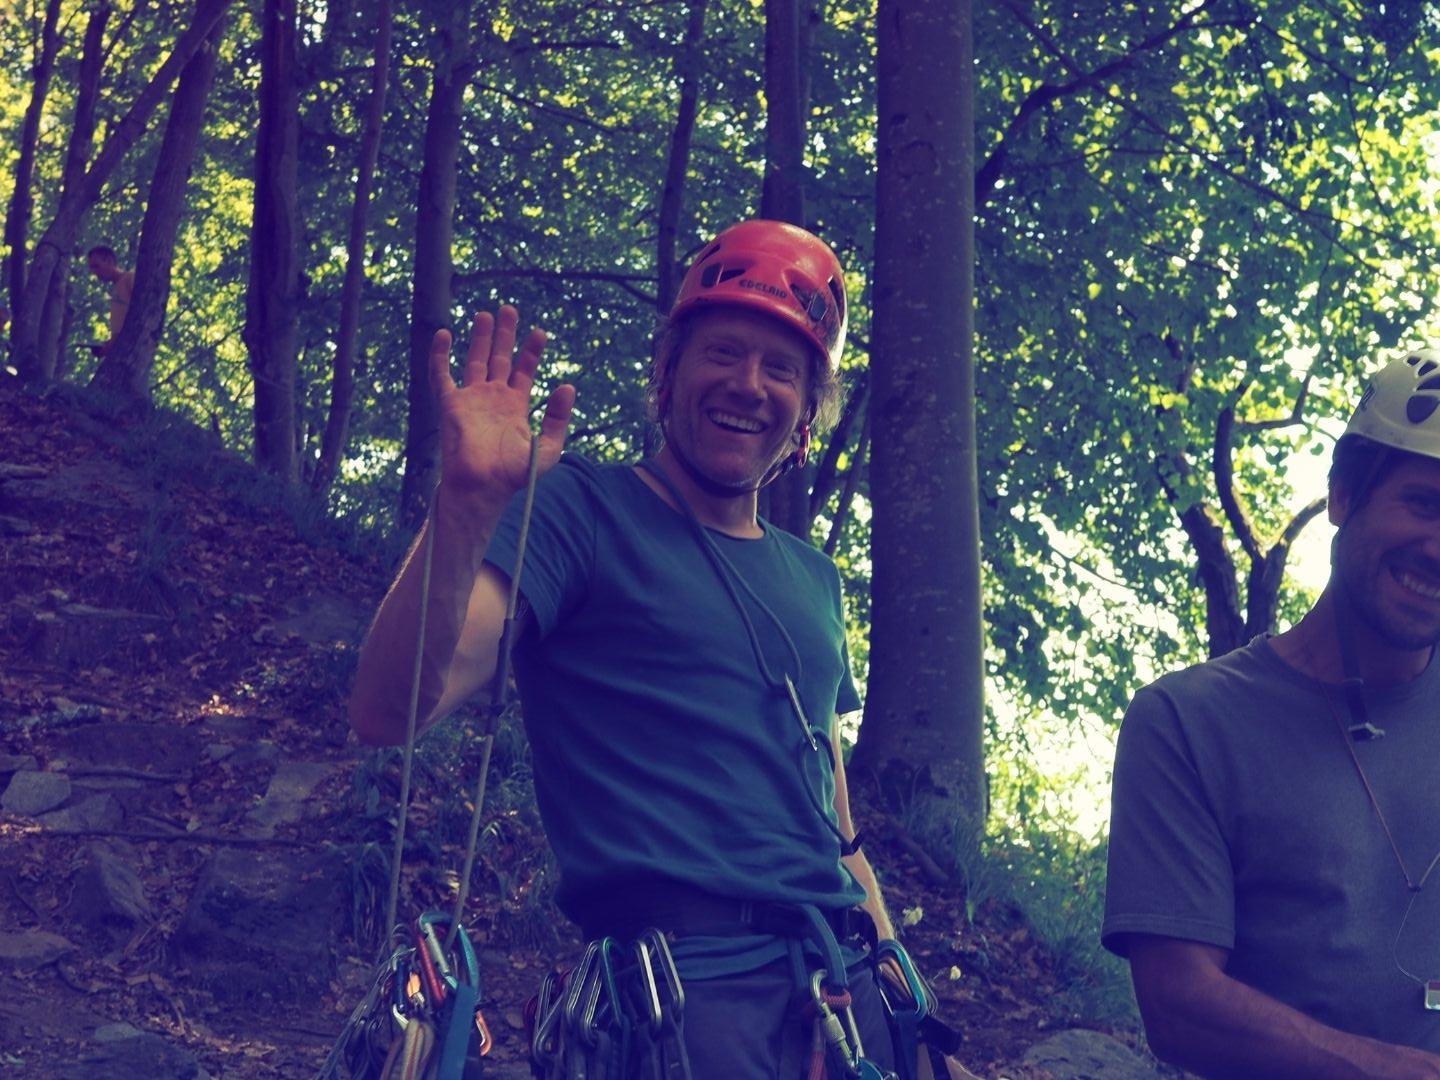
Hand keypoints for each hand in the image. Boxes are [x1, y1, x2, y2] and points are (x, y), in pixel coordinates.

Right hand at [429, 306, 574, 518]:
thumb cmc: (514, 475)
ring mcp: (471, 400)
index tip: (540, 332)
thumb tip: (567, 386)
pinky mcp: (450, 404)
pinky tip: (444, 334)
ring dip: (480, 338)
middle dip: (505, 335)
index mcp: (515, 407)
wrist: (483, 487)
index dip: (531, 352)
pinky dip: (439, 355)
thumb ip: (559, 419)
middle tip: (509, 309)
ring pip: (474, 360)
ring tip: (486, 314)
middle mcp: (493, 399)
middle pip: (499, 358)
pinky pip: (441, 375)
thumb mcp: (548, 448)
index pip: (523, 371)